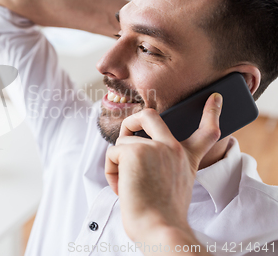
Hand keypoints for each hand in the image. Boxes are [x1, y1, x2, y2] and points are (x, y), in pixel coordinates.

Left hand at [105, 92, 222, 242]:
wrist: (159, 228)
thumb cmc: (162, 214)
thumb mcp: (172, 185)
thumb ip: (161, 165)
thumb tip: (132, 153)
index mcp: (186, 158)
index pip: (206, 131)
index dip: (211, 112)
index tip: (215, 97)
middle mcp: (173, 148)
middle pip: (149, 116)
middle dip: (132, 120)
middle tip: (127, 134)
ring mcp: (154, 146)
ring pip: (122, 143)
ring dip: (118, 165)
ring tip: (128, 186)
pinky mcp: (135, 150)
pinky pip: (112, 154)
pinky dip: (111, 171)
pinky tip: (122, 188)